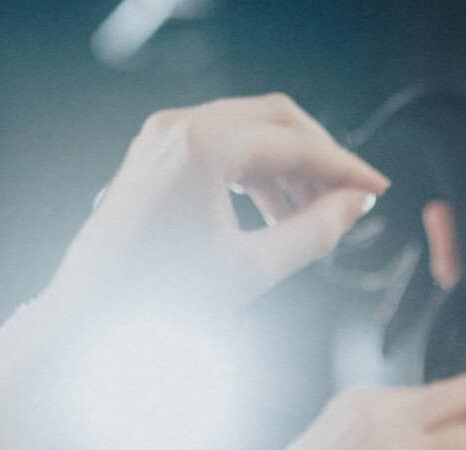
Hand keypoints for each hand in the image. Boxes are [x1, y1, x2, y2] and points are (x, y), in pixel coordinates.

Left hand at [42, 95, 387, 327]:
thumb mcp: (249, 271)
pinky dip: (255, 171)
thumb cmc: (159, 301)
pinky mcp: (155, 151)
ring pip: (249, 128)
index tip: (377, 188)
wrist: (89, 316)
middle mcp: (180, 125)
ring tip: (312, 217)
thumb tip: (355, 206)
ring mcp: (163, 134)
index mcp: (202, 146)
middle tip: (350, 199)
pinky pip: (221, 143)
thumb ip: (311, 233)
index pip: (293, 142)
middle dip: (318, 156)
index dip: (343, 166)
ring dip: (288, 166)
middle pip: (274, 118)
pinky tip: (273, 214)